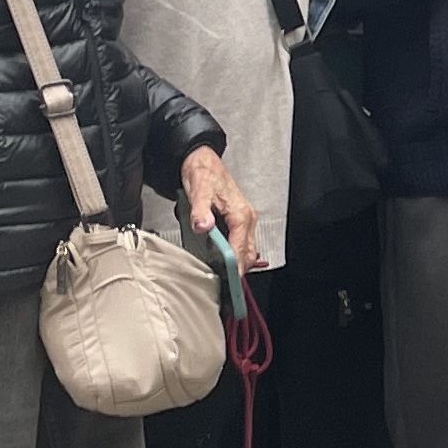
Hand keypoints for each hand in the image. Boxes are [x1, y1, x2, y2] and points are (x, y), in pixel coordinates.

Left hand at [182, 146, 259, 270]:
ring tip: (228, 278)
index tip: (232, 280)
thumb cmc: (203, 173)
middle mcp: (246, 218)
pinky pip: (243, 243)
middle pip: (249, 252)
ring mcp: (244, 220)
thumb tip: (204, 226)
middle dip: (241, 270)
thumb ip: (200, 210)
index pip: (242, 247)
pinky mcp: (238, 221)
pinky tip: (229, 262)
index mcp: (241, 213)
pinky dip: (238, 255)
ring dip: (240, 264)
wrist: (202, 161)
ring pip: (248, 249)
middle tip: (229, 286)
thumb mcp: (199, 191)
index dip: (237, 266)